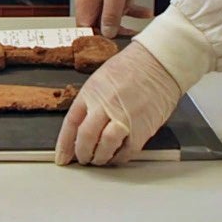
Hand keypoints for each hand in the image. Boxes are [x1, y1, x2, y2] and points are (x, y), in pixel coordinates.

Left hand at [55, 40, 181, 165]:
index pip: (71, 123)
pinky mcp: (142, 129)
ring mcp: (123, 117)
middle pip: (85, 137)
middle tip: (82, 159)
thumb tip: (82, 124)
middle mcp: (105, 105)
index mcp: (91, 92)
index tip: (62, 156)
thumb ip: (91, 101)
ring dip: (99, 158)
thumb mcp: (101, 78)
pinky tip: (116, 157)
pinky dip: (119, 158)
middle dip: (81, 153)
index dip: (64, 144)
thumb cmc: (133, 66)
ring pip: (104, 147)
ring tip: (99, 160)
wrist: (159, 62)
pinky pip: (127, 151)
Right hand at [73, 0, 151, 37]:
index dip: (98, 39)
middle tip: (133, 29)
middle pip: (99, 22)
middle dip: (118, 24)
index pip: (85, 29)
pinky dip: (128, 5)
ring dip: (126, 13)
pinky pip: (115, 2)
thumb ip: (111, 16)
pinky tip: (144, 9)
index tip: (113, 43)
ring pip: (110, 12)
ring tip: (142, 11)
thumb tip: (107, 34)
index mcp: (84, 2)